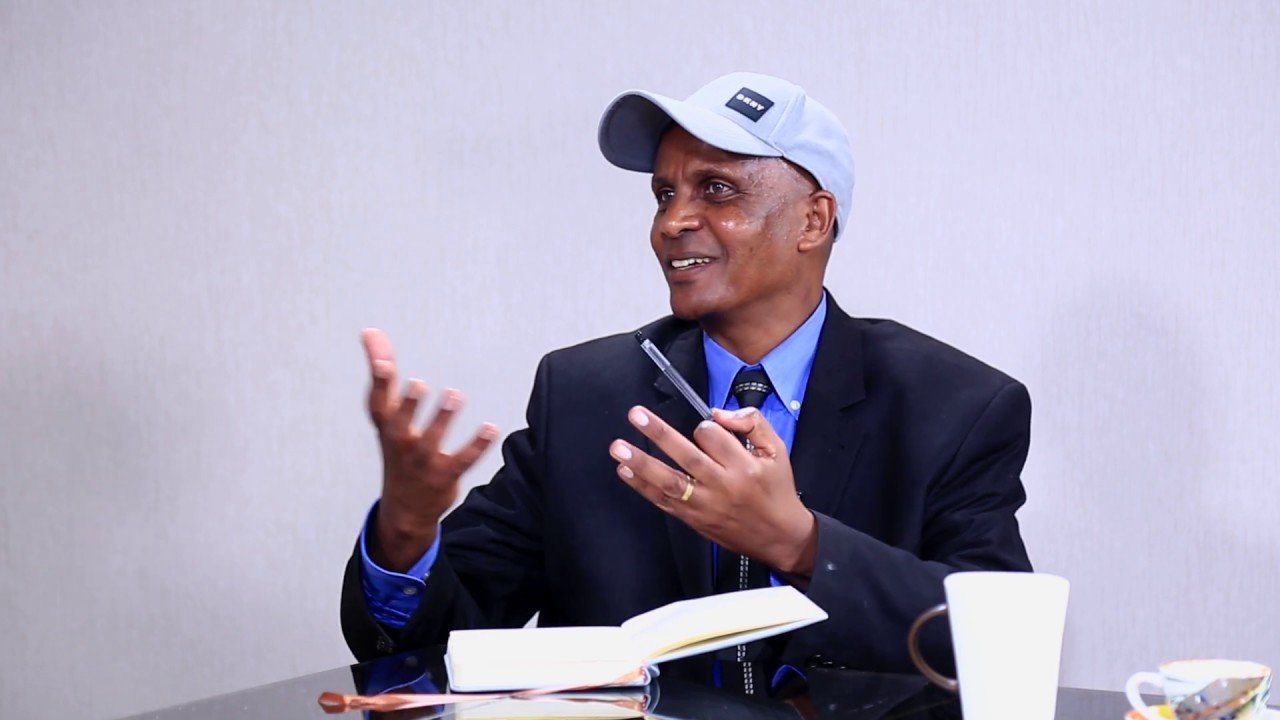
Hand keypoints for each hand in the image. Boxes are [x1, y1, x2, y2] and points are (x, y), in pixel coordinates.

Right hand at [362, 328, 498, 571]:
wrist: (405, 508)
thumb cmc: (397, 448)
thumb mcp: (386, 415)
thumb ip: (382, 372)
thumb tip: (370, 331)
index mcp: (386, 427)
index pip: (377, 404)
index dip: (379, 384)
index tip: (383, 363)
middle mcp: (400, 444)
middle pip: (400, 425)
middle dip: (409, 405)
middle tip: (419, 384)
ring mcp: (422, 462)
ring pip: (431, 442)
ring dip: (442, 419)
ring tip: (454, 395)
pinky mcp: (445, 475)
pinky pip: (462, 460)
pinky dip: (477, 446)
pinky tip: (492, 428)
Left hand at [609, 406, 817, 580]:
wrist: (779, 536)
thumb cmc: (776, 490)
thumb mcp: (777, 450)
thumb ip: (752, 423)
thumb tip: (717, 413)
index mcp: (744, 466)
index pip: (714, 437)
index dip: (706, 427)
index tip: (706, 427)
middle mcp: (722, 486)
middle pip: (687, 456)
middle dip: (659, 434)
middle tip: (636, 415)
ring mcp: (705, 505)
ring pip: (669, 482)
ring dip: (641, 463)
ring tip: (618, 448)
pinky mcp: (694, 519)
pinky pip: (664, 502)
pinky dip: (642, 487)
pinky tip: (626, 472)